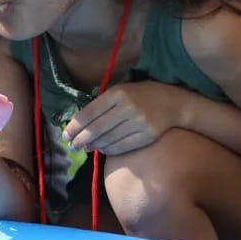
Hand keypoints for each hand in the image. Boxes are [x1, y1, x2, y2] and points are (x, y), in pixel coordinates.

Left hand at [63, 81, 185, 154]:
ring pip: (108, 139)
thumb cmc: (141, 95)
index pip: (89, 113)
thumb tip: (78, 123)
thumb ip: (102, 103)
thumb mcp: (121, 90)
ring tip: (86, 147)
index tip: (65, 135)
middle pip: (96, 129)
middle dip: (80, 139)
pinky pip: (122, 147)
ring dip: (93, 146)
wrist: (175, 102)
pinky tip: (102, 149)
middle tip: (72, 146)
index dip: (74, 127)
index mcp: (117, 93)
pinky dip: (109, 150)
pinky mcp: (148, 135)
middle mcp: (128, 106)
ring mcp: (139, 122)